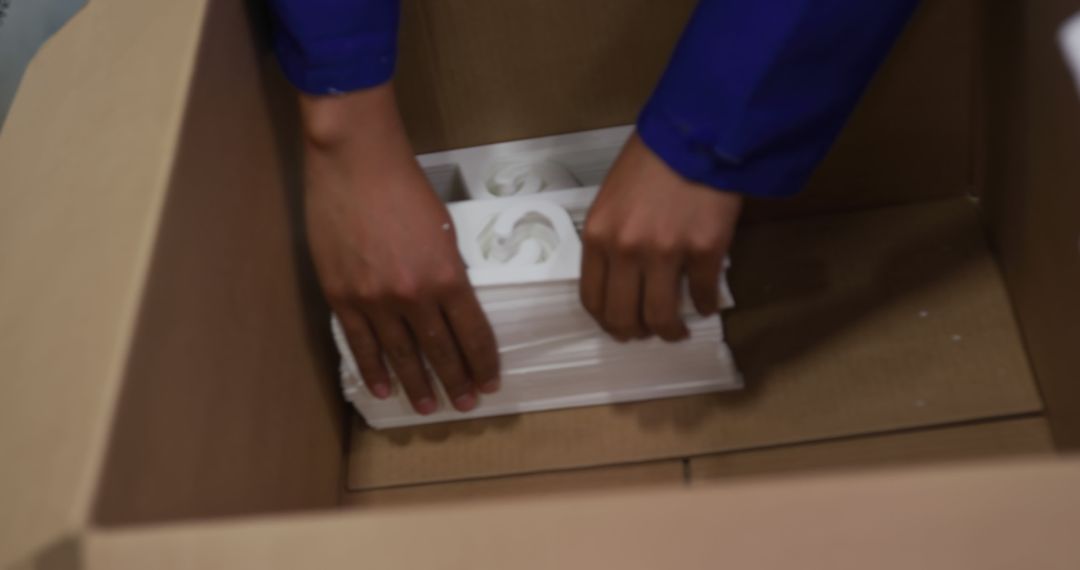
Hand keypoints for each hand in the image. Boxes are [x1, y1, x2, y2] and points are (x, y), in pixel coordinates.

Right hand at [301, 84, 499, 414]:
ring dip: (417, 384)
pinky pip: (361, 344)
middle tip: (466, 405)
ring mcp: (374, 300)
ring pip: (401, 355)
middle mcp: (413, 296)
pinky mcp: (342, 296)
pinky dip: (374, 369)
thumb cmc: (405, 187)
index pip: (471, 333)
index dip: (482, 362)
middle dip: (456, 382)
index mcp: (447, 276)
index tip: (490, 384)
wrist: (355, 162)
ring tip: (429, 408)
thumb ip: (448, 272)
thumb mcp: (444, 230)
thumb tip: (449, 307)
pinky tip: (384, 389)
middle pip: (440, 351)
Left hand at [581, 133, 741, 340]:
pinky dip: (704, 306)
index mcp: (598, 236)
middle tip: (646, 333)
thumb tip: (621, 277)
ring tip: (678, 331)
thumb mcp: (612, 198)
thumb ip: (611, 238)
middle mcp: (626, 250)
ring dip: (670, 331)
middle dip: (634, 333)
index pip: (592, 299)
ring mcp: (666, 253)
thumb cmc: (651, 161)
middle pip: (623, 316)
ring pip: (661, 317)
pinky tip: (706, 305)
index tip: (618, 326)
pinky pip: (701, 295)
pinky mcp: (704, 251)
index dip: (606, 321)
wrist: (696, 134)